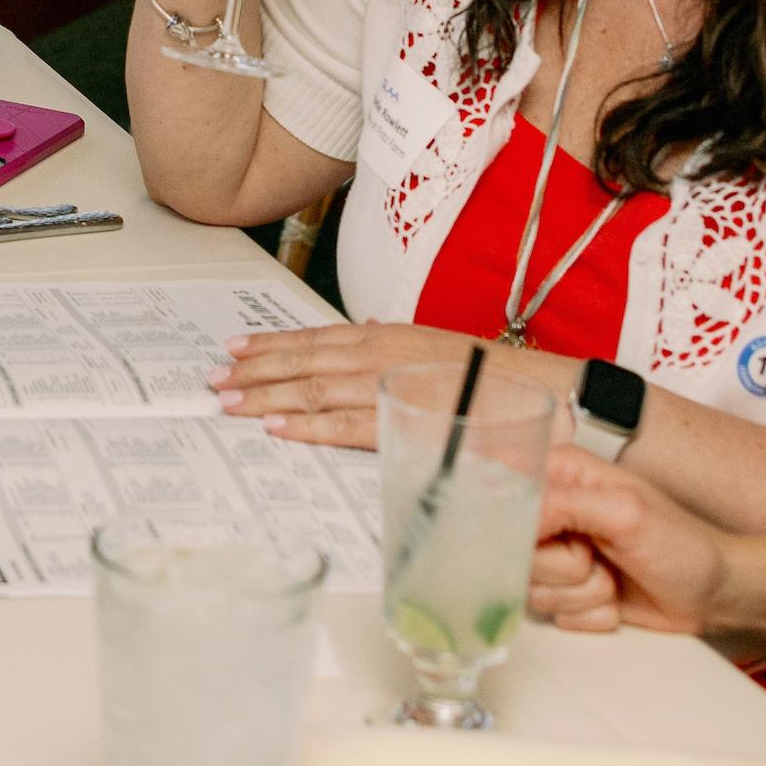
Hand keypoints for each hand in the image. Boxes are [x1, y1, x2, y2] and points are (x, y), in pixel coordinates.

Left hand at [215, 324, 569, 452]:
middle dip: (254, 372)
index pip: (315, 338)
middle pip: (304, 363)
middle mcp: (383, 354)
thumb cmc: (494, 380)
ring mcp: (394, 385)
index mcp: (387, 337)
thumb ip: (393, 349)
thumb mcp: (434, 352)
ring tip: (230, 404)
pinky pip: (346, 425)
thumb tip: (363, 337)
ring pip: (315, 390)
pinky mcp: (408, 419)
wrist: (551, 397)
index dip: (271, 346)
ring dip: (266, 398)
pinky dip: (308, 425)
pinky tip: (277, 428)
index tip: (234, 351)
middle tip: (214, 382)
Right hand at [527, 444, 725, 637]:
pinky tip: (617, 599)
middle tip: (599, 557)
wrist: (717, 594)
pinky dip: (591, 614)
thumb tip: (510, 514)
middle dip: (563, 567)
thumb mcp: (625, 512)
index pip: (504, 497)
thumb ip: (563, 504)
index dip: (522, 527)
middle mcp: (553, 512)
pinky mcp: (568, 593)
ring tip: (614, 577)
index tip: (559, 539)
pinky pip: (555, 615)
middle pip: (514, 552)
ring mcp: (558, 556)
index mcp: (560, 475)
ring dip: (582, 594)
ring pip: (533, 589)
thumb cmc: (684, 544)